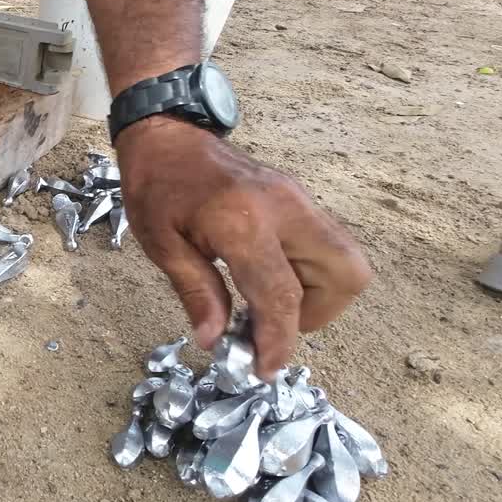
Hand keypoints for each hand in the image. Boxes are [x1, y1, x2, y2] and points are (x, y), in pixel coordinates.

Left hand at [115, 117, 371, 378]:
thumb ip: (195, 291)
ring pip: (345, 258)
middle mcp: (285, 208)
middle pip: (345, 272)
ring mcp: (298, 199)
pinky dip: (309, 271)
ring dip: (318, 293)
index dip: (278, 340)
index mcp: (242, 222)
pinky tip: (266, 276)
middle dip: (319, 312)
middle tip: (272, 323)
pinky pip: (326, 243)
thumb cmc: (156, 185)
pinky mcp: (299, 198)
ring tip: (266, 301)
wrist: (167, 133)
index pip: (281, 294)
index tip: (265, 368)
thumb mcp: (160, 243)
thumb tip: (215, 340)